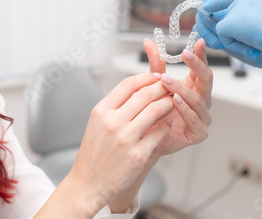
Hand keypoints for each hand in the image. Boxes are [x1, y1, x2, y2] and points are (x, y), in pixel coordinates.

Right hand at [64, 73, 174, 215]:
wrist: (87, 184)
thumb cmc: (93, 154)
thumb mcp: (97, 124)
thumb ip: (115, 107)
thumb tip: (139, 91)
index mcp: (101, 111)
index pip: (128, 84)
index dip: (146, 77)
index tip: (156, 76)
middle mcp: (112, 122)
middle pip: (144, 95)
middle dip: (162, 88)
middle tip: (171, 86)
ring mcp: (125, 138)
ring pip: (155, 111)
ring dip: (168, 104)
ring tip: (174, 103)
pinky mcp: (137, 155)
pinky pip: (159, 133)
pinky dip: (166, 126)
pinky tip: (168, 124)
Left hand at [143, 38, 211, 157]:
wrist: (146, 139)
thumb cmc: (154, 111)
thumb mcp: (154, 84)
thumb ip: (156, 64)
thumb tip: (148, 41)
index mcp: (194, 86)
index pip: (201, 67)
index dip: (201, 54)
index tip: (198, 41)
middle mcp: (201, 100)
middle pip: (206, 79)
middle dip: (197, 65)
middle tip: (185, 54)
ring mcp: (202, 117)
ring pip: (198, 99)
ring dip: (183, 88)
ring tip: (168, 81)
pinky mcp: (199, 133)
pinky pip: (195, 120)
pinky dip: (185, 110)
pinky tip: (175, 101)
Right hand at [194, 0, 261, 67]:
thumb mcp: (258, 12)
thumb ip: (237, 7)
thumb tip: (210, 7)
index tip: (209, 8)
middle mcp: (223, 6)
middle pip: (202, 7)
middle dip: (207, 20)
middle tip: (216, 30)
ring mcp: (218, 22)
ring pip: (199, 23)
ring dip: (207, 34)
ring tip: (221, 44)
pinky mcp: (216, 36)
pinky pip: (202, 37)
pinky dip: (208, 41)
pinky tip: (220, 46)